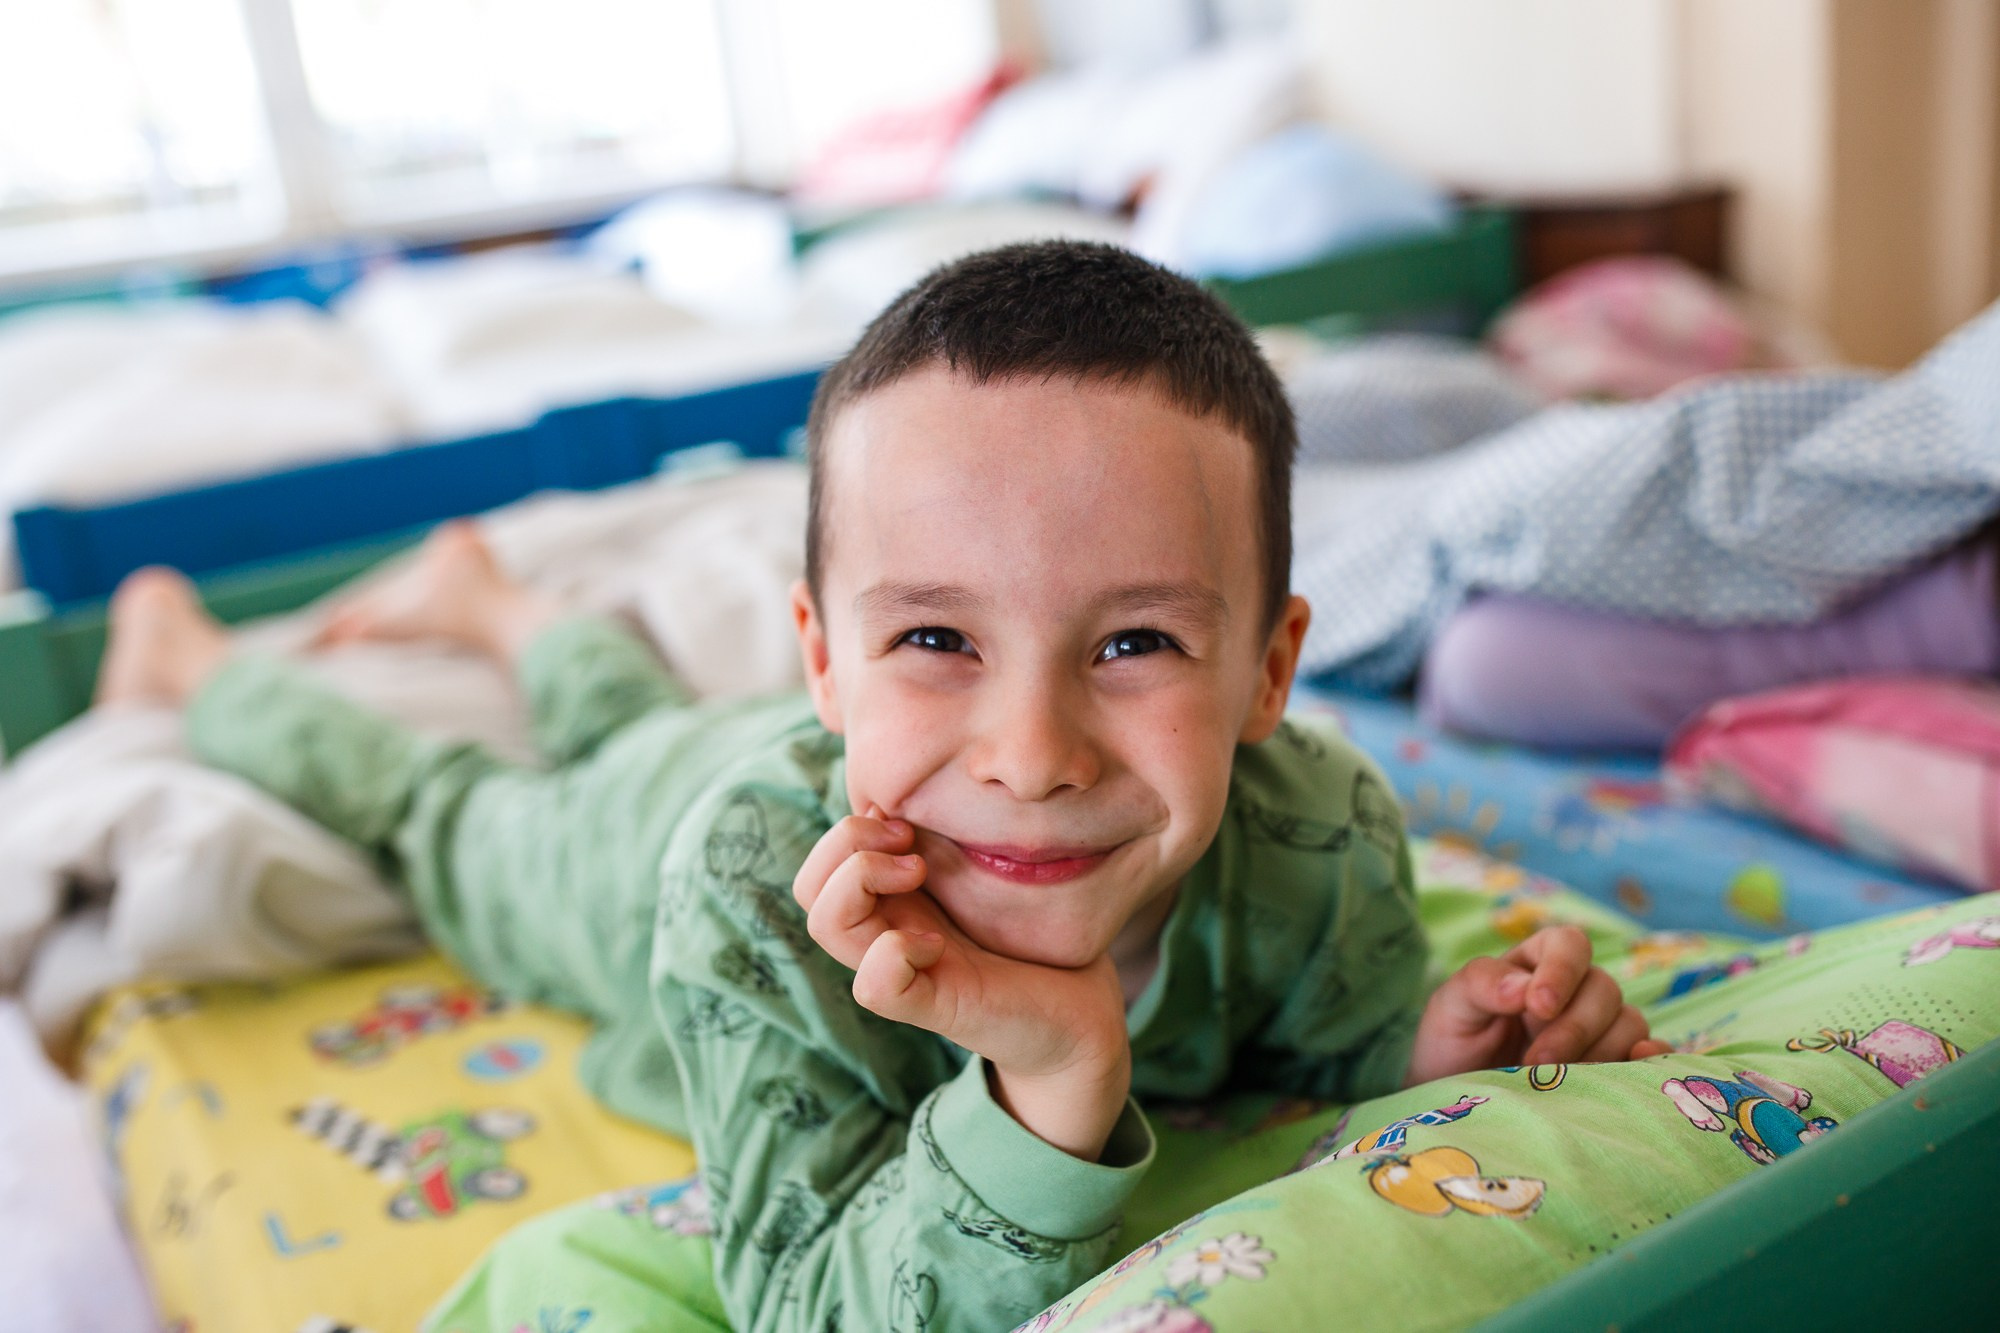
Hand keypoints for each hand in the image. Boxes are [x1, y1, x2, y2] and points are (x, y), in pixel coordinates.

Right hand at [793, 809, 1131, 1158]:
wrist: (1079, 1015)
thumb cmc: (1036, 940)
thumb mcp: (988, 873)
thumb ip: (952, 840)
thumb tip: (916, 797)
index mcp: (893, 904)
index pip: (821, 866)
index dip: (849, 831)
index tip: (908, 820)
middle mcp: (886, 934)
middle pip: (809, 888)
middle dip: (848, 844)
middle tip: (911, 842)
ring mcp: (901, 972)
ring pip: (825, 924)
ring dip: (863, 880)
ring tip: (920, 872)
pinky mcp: (930, 1007)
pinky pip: (874, 985)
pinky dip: (897, 952)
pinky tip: (939, 945)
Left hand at [1404, 925, 1671, 1085]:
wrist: (1459, 1100)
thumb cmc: (1453, 1044)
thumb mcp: (1451, 1007)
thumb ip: (1480, 984)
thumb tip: (1523, 987)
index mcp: (1537, 962)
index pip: (1570, 944)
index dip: (1562, 970)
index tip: (1538, 1006)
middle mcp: (1576, 990)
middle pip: (1604, 989)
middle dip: (1573, 1027)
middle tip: (1535, 1061)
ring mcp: (1600, 1028)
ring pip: (1629, 1023)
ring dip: (1599, 1052)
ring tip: (1558, 1080)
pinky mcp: (1615, 1065)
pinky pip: (1650, 1057)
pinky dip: (1649, 1062)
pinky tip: (1626, 1077)